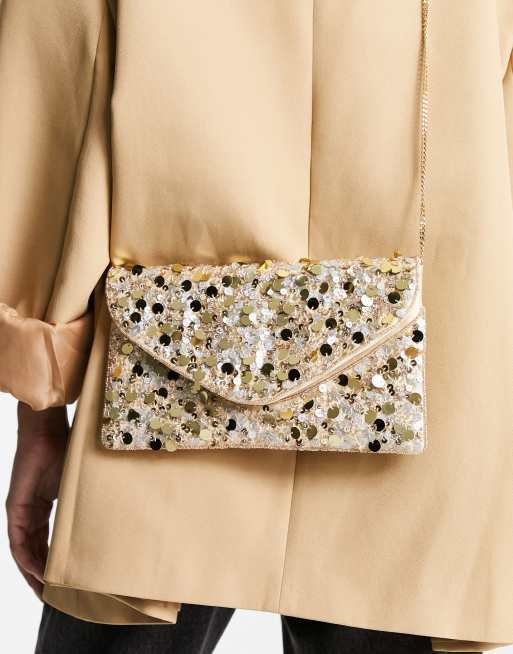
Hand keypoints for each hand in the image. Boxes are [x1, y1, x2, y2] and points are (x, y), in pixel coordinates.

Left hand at [5, 401, 69, 598]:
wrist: (49, 432)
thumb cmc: (67, 450)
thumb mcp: (79, 484)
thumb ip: (85, 500)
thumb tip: (111, 515)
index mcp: (44, 507)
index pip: (47, 543)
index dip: (54, 563)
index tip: (67, 580)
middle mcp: (30, 513)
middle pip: (33, 553)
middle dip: (42, 576)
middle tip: (56, 597)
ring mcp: (21, 512)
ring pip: (24, 552)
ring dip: (34, 574)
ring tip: (48, 593)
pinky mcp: (16, 510)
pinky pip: (20, 543)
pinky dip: (29, 560)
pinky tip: (41, 573)